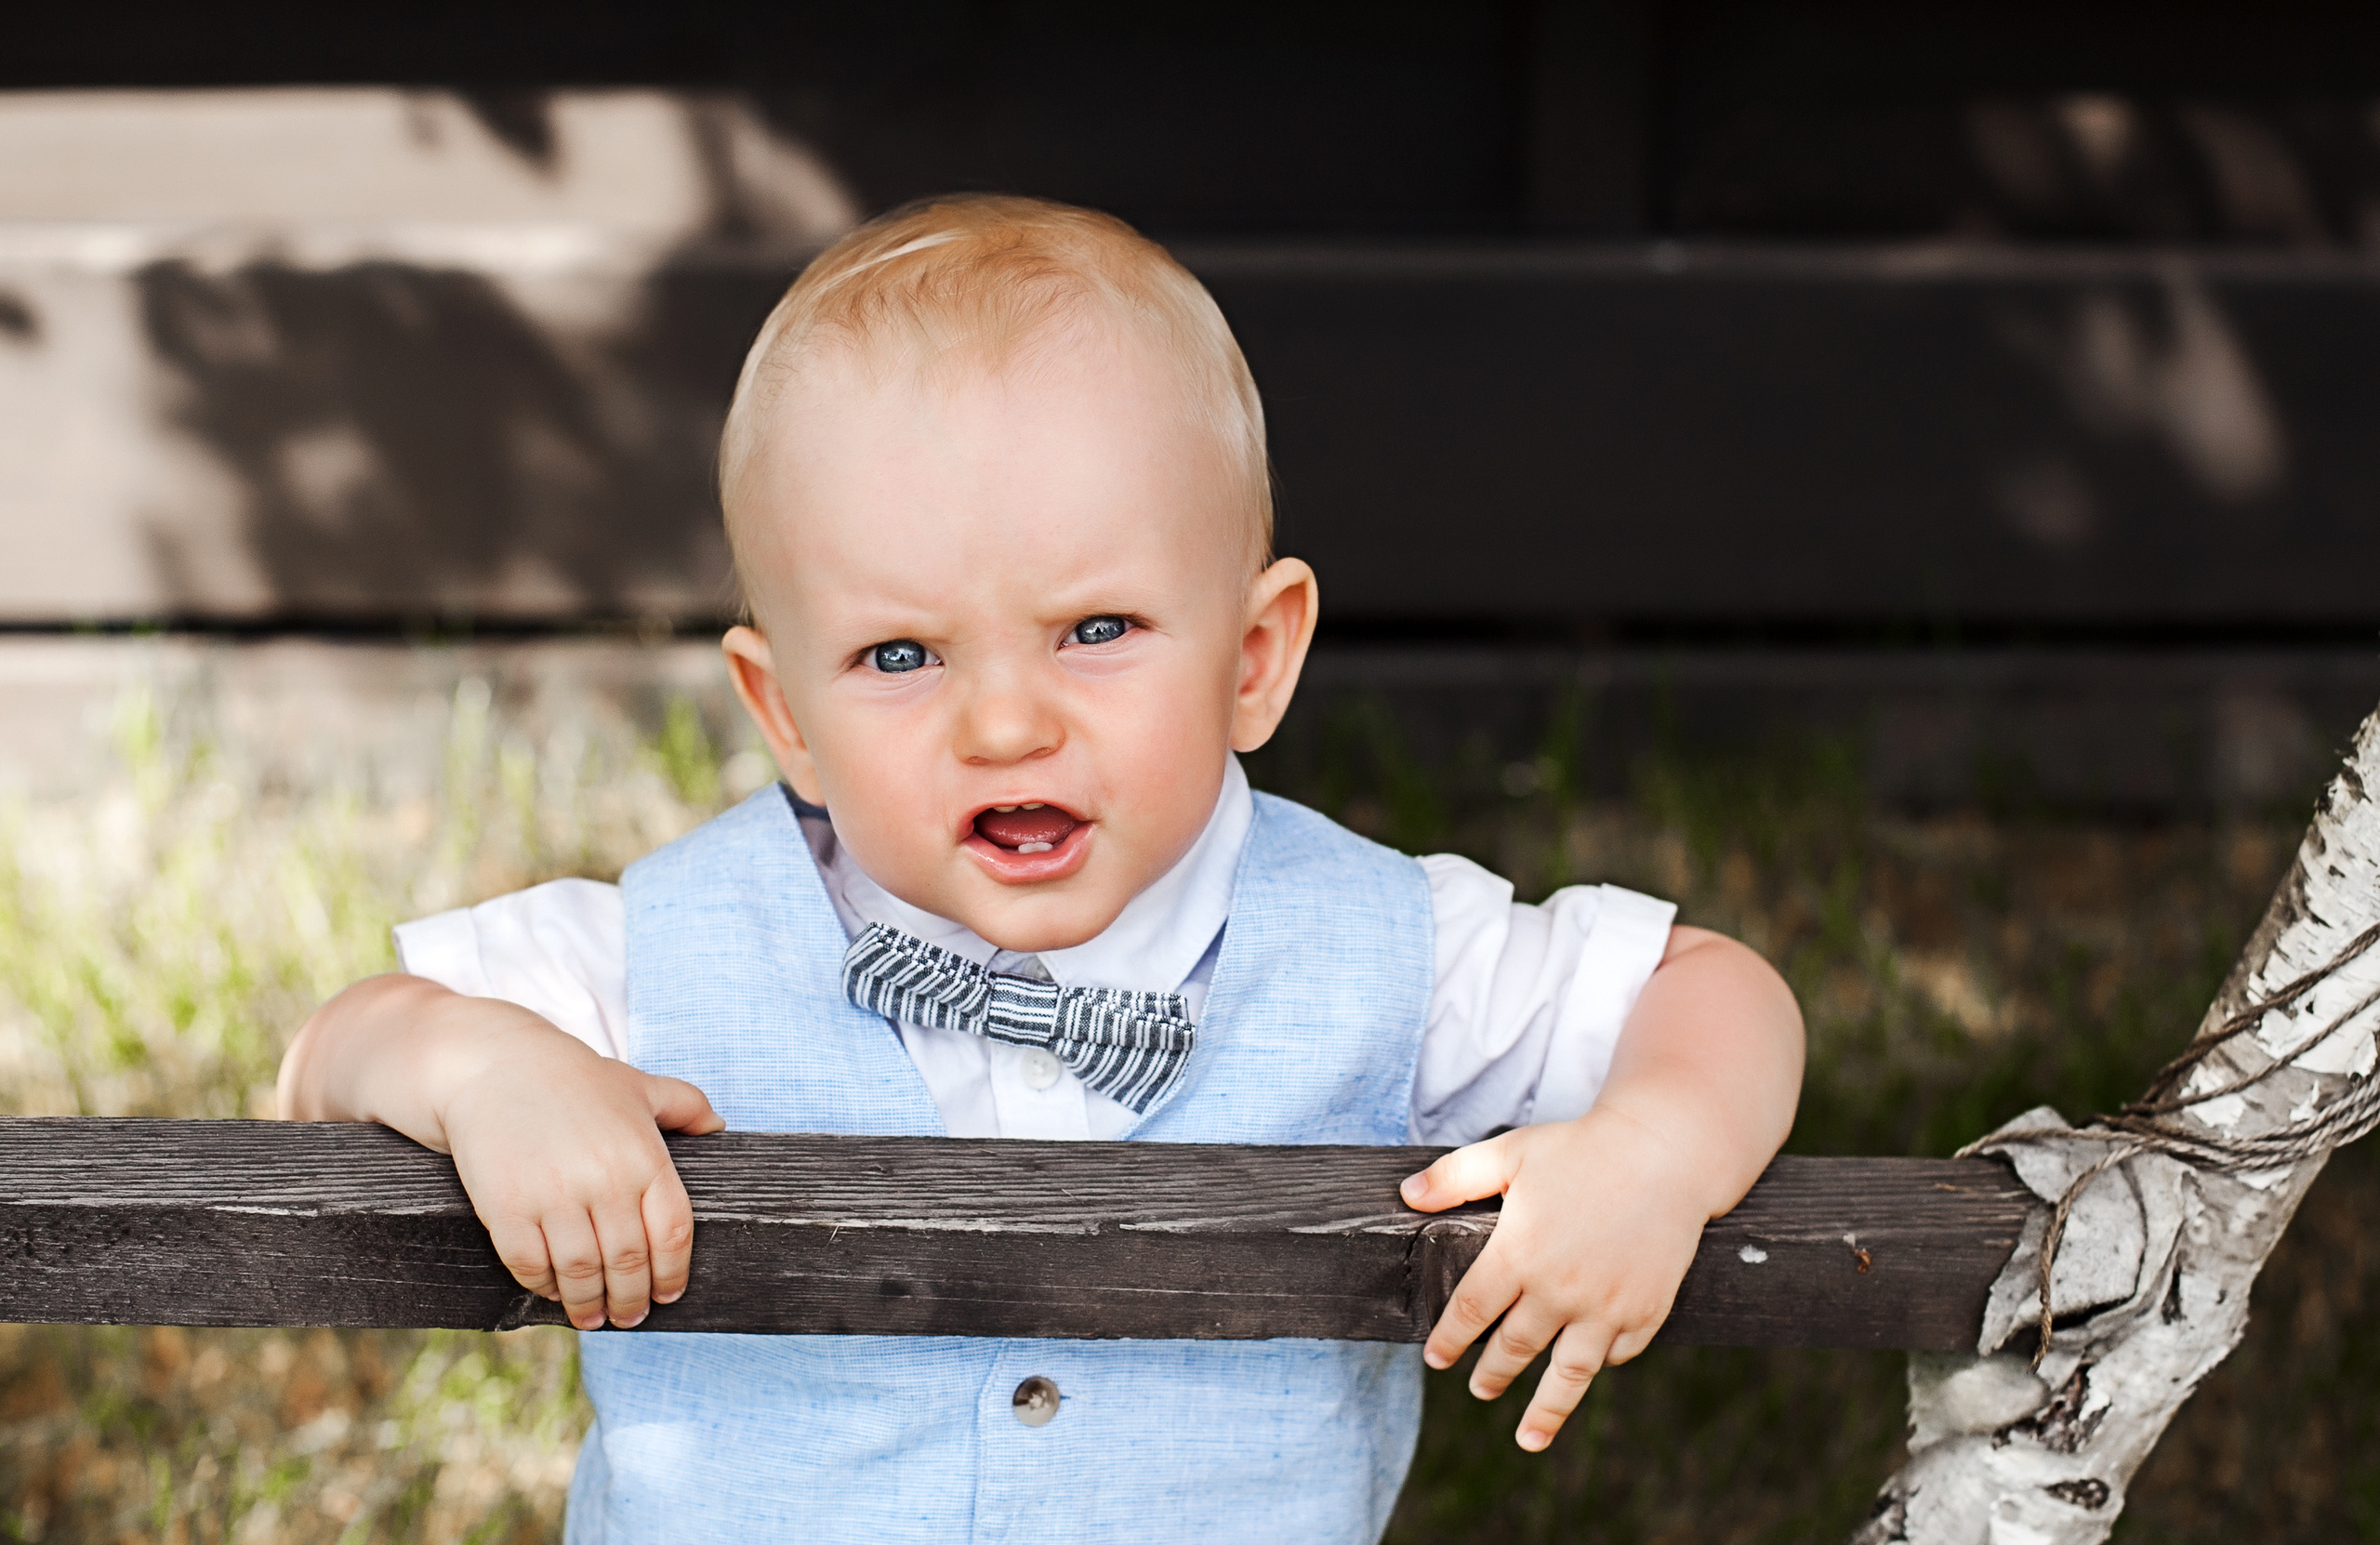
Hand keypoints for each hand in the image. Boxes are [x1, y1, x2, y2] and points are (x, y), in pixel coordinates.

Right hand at [437, 1011, 725, 1330]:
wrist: (493, 1065)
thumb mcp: (637, 1085)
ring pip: (582, 1273)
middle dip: (631, 1299)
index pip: (672, 1234)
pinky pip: (532, 1265)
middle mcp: (604, 1180)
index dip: (672, 1273)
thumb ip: (684, 1105)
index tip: (668, 1295)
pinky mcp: (509, 1208)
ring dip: (589, 1305)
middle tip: (628, 1317)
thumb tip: (719, 1128)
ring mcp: (555, 1196)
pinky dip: (544, 1287)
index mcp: (644, 1156)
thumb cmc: (572, 1079)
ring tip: (592, 1318)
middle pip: (628, 1262)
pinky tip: (553, 1292)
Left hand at [1399, 1105, 1710, 1450]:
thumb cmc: (1581, 1149)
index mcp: (1518, 1254)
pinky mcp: (1644, 1312)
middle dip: (1492, 1374)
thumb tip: (1405, 1196)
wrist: (1665, 1153)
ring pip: (1567, 1374)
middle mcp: (1559, 1290)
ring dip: (1544, 1410)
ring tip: (1527, 1437)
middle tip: (1478, 1389)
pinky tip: (1585, 1371)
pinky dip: (1599, 1365)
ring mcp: (1605, 1307)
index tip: (1436, 1359)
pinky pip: (1616, 1354)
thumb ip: (1453, 1177)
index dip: (1449, 1340)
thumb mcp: (1509, 1153)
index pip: (1470, 1312)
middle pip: (1514, 1349)